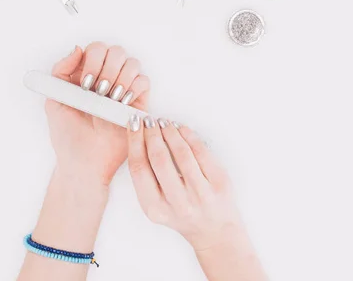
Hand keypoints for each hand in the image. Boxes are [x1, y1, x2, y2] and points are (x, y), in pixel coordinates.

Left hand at [45, 42, 149, 185]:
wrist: (86, 162)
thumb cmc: (68, 137)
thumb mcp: (54, 101)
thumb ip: (60, 71)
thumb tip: (78, 49)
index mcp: (86, 75)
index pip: (96, 49)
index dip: (93, 60)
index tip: (85, 83)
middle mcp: (106, 78)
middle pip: (116, 51)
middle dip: (108, 68)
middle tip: (99, 92)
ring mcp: (123, 89)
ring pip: (132, 63)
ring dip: (121, 78)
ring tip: (110, 99)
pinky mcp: (138, 103)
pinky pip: (144, 81)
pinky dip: (134, 88)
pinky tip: (122, 103)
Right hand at [126, 116, 242, 250]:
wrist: (214, 231)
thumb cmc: (184, 215)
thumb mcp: (156, 204)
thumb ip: (146, 178)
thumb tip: (139, 139)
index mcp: (156, 209)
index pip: (139, 169)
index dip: (134, 142)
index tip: (133, 126)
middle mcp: (178, 203)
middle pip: (158, 158)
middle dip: (151, 134)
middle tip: (148, 122)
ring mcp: (201, 193)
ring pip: (181, 152)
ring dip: (170, 132)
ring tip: (164, 123)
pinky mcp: (219, 183)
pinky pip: (202, 152)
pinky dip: (189, 135)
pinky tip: (182, 129)